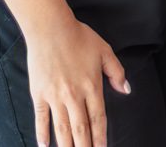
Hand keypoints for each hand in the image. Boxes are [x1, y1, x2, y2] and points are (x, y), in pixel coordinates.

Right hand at [25, 12, 128, 146]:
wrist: (51, 29)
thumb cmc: (80, 38)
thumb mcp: (105, 51)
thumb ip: (116, 72)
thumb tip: (126, 90)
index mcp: (92, 86)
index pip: (98, 118)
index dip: (100, 136)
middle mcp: (74, 95)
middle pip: (80, 127)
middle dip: (85, 146)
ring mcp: (54, 96)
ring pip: (62, 127)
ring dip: (66, 144)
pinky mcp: (39, 94)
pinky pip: (41, 118)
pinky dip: (42, 133)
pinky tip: (44, 145)